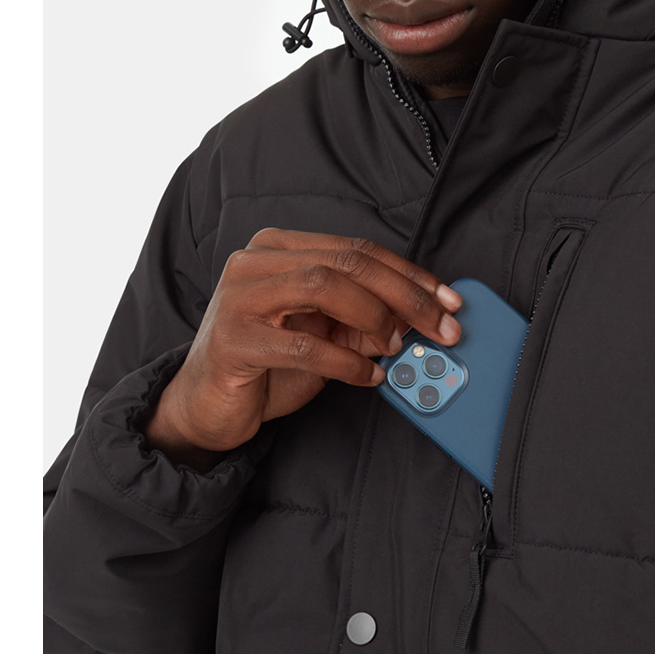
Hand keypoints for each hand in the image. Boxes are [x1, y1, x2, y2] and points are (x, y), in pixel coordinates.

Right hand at [145, 230, 461, 468]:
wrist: (206, 405)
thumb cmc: (268, 363)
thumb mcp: (325, 334)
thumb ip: (364, 318)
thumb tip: (420, 317)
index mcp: (281, 248)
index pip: (359, 250)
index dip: (410, 274)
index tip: (449, 300)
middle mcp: (256, 261)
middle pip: (347, 263)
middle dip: (405, 295)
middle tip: (442, 326)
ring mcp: (239, 297)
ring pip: (323, 285)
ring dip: (373, 316)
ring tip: (395, 346)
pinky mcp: (232, 339)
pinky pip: (301, 344)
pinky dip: (346, 361)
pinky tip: (367, 376)